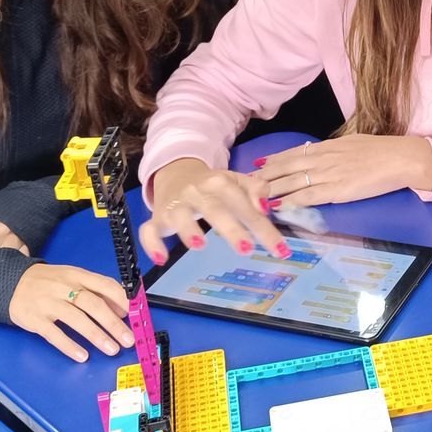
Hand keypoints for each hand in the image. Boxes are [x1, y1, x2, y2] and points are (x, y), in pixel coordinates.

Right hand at [8, 264, 136, 361]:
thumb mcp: (72, 278)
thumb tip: (120, 309)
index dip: (121, 300)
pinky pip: (54, 334)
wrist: (10, 282)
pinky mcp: (35, 319)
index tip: (134, 314)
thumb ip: (95, 291)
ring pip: (76, 319)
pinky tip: (82, 355)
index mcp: (76, 275)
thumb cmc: (48, 283)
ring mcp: (48, 303)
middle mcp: (63, 287)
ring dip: (96, 335)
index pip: (104, 285)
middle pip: (93, 304)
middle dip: (113, 323)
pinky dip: (69, 346)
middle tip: (127, 339)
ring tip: (111, 349)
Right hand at [138, 157, 285, 261]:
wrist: (177, 173)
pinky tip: (160, 259)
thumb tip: (265, 207)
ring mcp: (176, 205)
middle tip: (247, 248)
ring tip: (201, 246)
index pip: (245, 205)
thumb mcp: (237, 181)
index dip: (263, 227)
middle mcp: (197, 191)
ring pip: (180, 216)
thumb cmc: (214, 185)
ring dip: (189, 230)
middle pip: (215, 210)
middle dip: (230, 228)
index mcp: (220, 182)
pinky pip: (149, 230)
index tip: (281, 250)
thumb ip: (256, 191)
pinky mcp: (158, 217)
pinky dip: (151, 243)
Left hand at [250, 135, 431, 207]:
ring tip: (253, 197)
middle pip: (285, 168)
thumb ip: (333, 149)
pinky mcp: (336, 191)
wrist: (399, 158)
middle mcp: (322, 159)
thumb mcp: (352, 143)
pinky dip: (290, 202)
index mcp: (327, 147)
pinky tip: (277, 207)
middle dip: (264, 176)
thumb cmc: (381, 150)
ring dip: (270, 190)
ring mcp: (328, 175)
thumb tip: (320, 152)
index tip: (258, 165)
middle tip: (245, 184)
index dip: (273, 160)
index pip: (292, 153)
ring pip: (291, 182)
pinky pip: (307, 197)